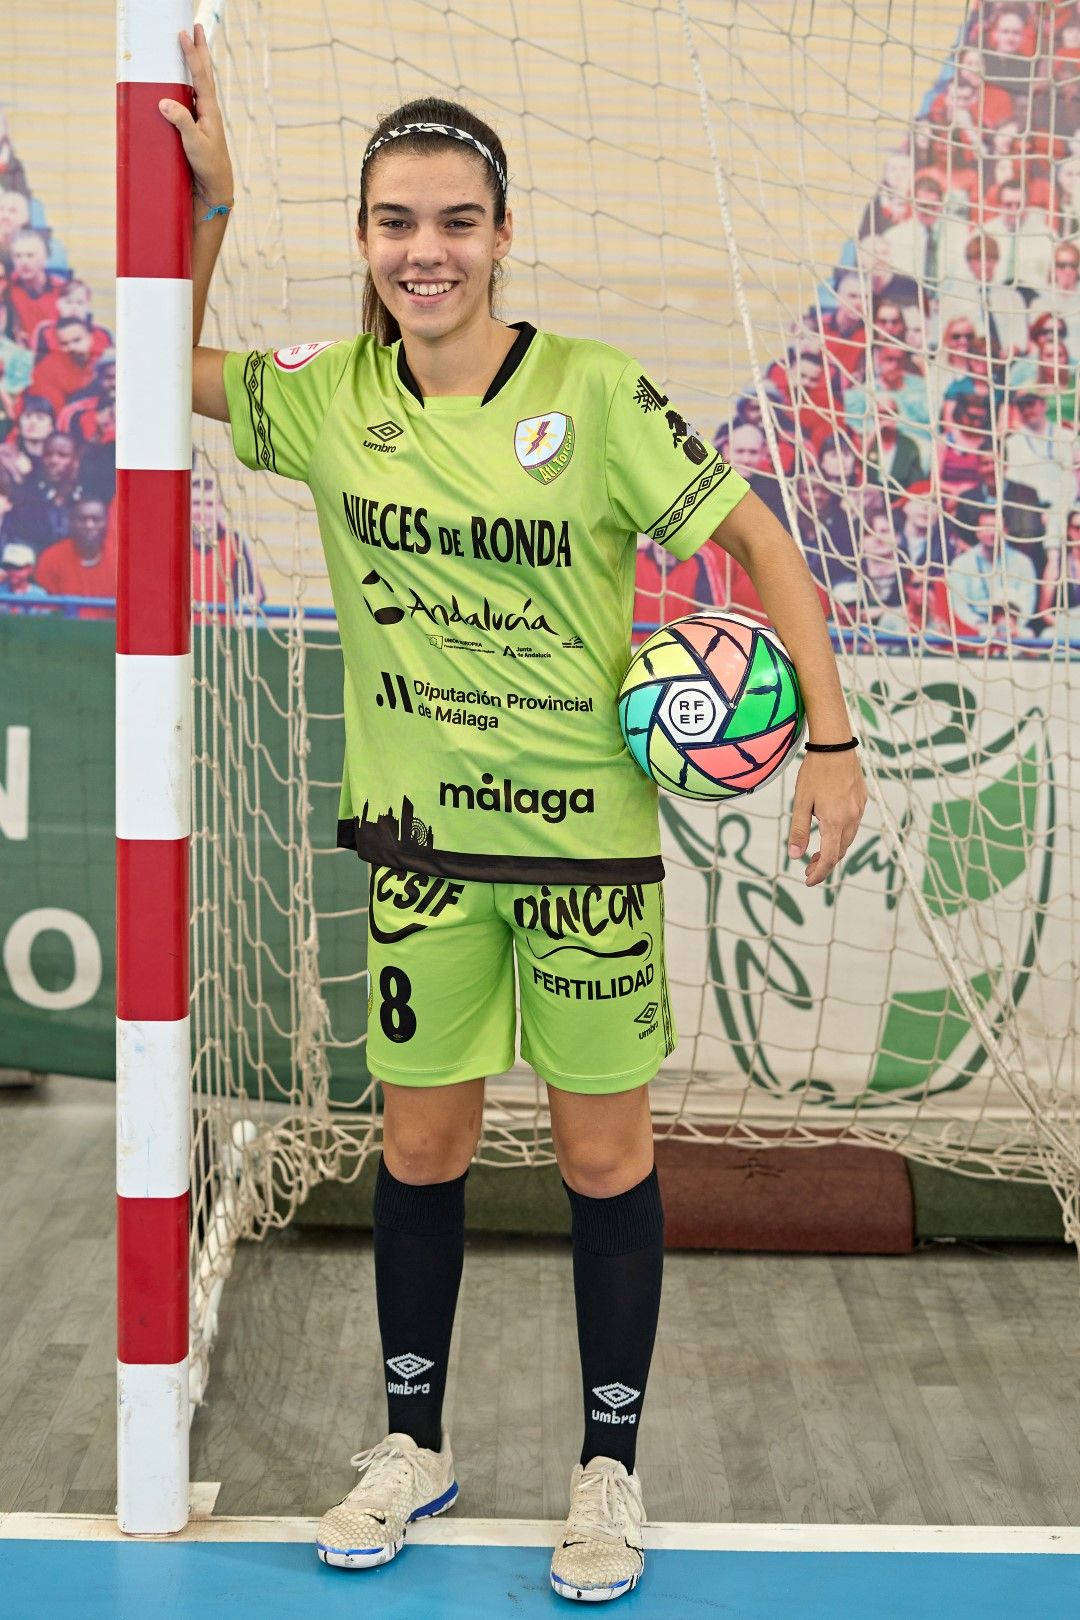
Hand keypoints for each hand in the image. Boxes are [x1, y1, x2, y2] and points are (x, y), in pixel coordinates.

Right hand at [158, 25, 233, 208]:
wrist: (215, 187)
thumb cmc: (208, 166)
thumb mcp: (194, 144)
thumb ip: (182, 122)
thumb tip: (164, 102)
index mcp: (210, 110)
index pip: (200, 76)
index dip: (191, 54)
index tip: (184, 34)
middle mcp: (208, 109)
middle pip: (204, 72)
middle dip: (199, 49)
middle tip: (196, 26)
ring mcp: (203, 116)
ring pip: (199, 82)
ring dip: (195, 62)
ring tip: (192, 43)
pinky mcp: (196, 125)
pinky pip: (191, 97)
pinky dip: (188, 82)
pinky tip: (183, 78)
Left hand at [787, 749, 866, 886]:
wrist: (835, 745)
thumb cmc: (814, 772)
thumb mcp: (801, 802)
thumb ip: (798, 830)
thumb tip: (795, 856)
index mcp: (835, 821)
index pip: (830, 858)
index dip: (820, 873)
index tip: (808, 880)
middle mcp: (851, 818)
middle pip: (841, 851)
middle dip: (825, 863)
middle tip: (808, 868)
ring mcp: (859, 809)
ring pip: (848, 839)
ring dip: (834, 850)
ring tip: (817, 853)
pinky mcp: (861, 800)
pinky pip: (853, 824)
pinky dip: (841, 835)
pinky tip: (829, 830)